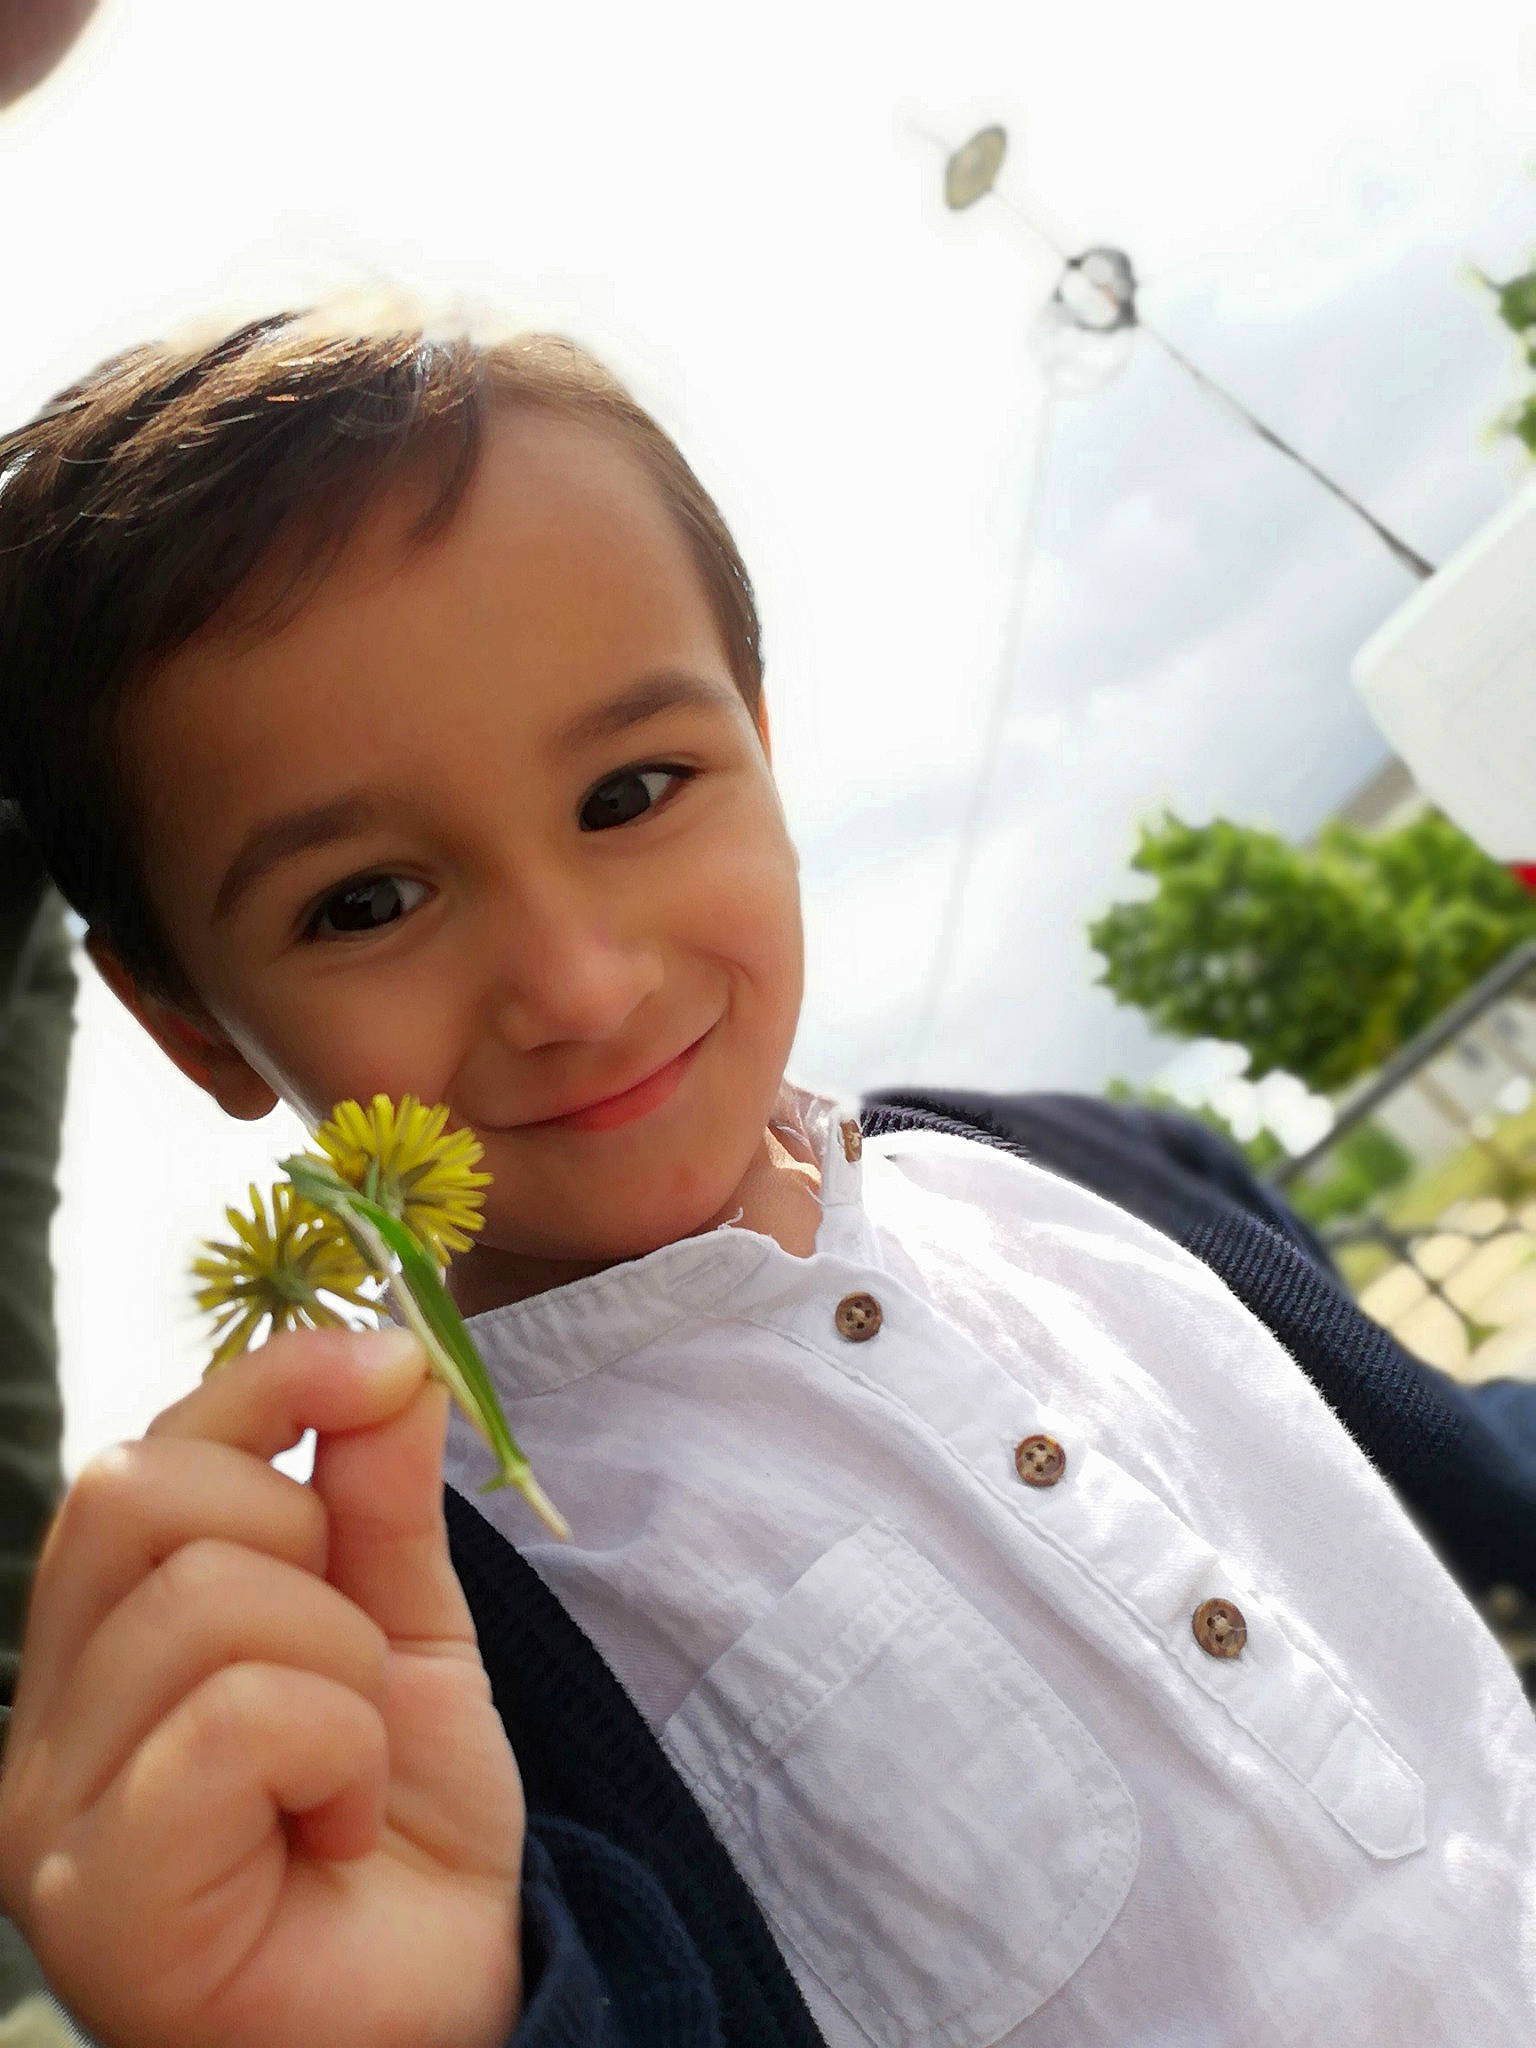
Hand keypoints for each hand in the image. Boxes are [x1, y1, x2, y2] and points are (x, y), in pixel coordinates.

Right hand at [0, 1327, 525, 2047]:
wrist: (443, 2004)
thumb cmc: (403, 1829)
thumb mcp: (407, 1628)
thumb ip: (380, 1496)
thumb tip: (386, 1351)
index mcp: (105, 1637)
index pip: (146, 1449)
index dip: (273, 1382)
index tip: (390, 1363)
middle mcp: (44, 1712)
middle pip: (141, 1492)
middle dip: (306, 1546)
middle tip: (356, 1671)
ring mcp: (47, 1808)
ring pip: (205, 1596)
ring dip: (342, 1671)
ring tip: (349, 1771)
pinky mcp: (90, 1893)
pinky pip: (234, 1714)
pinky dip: (335, 1749)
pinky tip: (334, 1827)